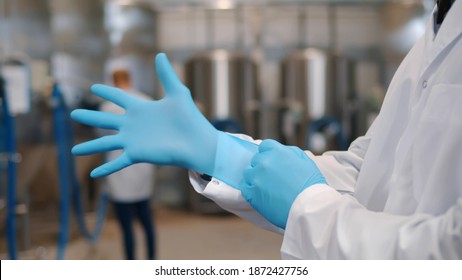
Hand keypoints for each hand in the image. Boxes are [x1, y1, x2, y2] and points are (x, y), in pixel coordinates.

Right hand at [71, 53, 218, 176]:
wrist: (197, 142)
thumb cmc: (190, 118)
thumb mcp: (177, 93)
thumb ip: (166, 75)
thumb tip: (160, 54)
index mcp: (142, 109)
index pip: (120, 98)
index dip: (107, 92)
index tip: (94, 87)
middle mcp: (134, 125)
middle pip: (106, 120)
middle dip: (90, 117)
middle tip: (73, 114)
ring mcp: (134, 141)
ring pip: (106, 143)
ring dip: (90, 147)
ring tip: (73, 151)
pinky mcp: (138, 154)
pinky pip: (118, 162)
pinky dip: (106, 168)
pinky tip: (93, 176)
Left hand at [240, 139, 326, 228]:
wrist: (309, 208)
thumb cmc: (311, 186)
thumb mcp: (305, 161)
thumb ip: (289, 153)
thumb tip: (280, 152)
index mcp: (277, 152)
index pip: (264, 146)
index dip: (269, 154)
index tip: (274, 164)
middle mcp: (264, 162)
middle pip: (256, 160)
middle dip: (262, 167)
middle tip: (272, 178)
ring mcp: (256, 178)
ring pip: (248, 173)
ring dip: (255, 178)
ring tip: (267, 188)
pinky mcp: (251, 193)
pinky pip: (244, 188)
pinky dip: (251, 191)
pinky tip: (261, 195)